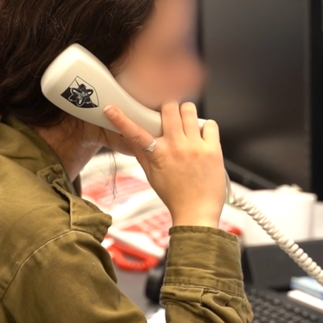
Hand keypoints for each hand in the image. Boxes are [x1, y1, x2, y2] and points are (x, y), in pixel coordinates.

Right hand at [104, 101, 225, 227]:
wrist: (197, 214)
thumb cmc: (174, 196)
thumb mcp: (151, 175)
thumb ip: (141, 154)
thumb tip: (130, 138)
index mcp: (158, 155)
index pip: (135, 133)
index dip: (120, 119)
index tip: (110, 109)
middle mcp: (176, 147)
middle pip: (169, 108)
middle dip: (168, 108)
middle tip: (170, 116)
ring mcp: (195, 147)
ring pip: (190, 110)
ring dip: (186, 113)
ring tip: (187, 125)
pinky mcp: (213, 150)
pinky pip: (210, 124)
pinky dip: (206, 127)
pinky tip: (202, 137)